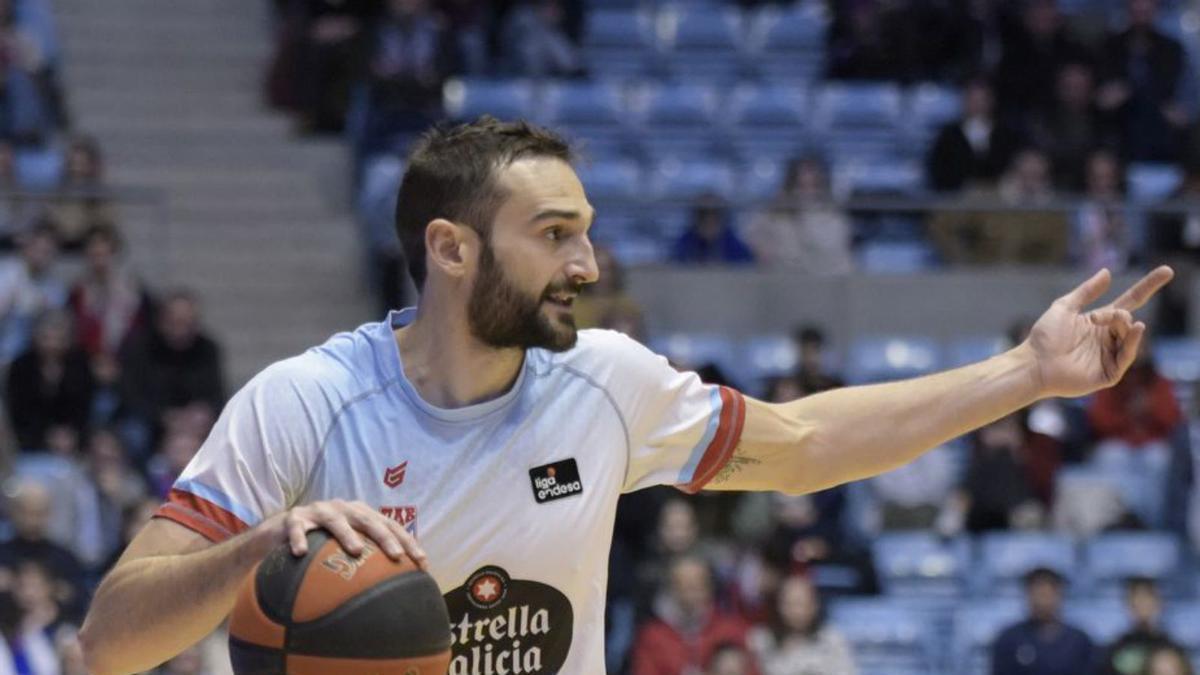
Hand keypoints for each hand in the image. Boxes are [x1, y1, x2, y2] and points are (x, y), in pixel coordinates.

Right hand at [260, 499, 427, 569]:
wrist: (281, 532)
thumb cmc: (321, 544)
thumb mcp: (346, 548)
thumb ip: (369, 560)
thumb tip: (396, 589)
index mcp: (360, 514)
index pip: (389, 525)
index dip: (407, 541)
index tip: (422, 562)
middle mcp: (342, 509)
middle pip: (367, 519)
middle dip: (385, 537)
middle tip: (397, 556)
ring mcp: (318, 511)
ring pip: (334, 520)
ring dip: (346, 533)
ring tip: (357, 550)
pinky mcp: (294, 518)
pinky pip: (296, 528)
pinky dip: (298, 539)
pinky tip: (301, 553)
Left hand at [1023, 266, 1172, 397]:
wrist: (1033, 363)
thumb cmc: (1044, 337)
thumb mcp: (1065, 307)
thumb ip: (1086, 291)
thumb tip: (1107, 272)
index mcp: (1099, 322)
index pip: (1129, 302)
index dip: (1147, 287)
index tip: (1167, 271)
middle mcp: (1107, 338)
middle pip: (1127, 320)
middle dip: (1118, 316)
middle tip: (1098, 317)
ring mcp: (1109, 356)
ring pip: (1129, 338)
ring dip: (1125, 328)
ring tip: (1118, 321)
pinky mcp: (1108, 374)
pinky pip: (1126, 358)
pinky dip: (1131, 344)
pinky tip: (1134, 330)